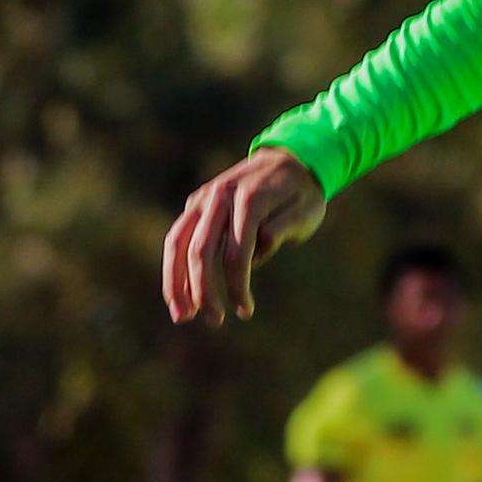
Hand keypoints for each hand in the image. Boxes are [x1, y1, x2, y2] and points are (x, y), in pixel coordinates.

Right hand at [162, 149, 324, 324]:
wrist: (287, 160)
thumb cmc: (301, 194)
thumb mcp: (307, 210)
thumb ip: (283, 227)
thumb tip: (258, 247)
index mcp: (250, 198)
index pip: (236, 251)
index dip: (237, 285)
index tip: (245, 311)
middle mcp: (220, 196)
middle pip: (201, 250)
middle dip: (203, 290)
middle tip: (215, 321)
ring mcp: (203, 199)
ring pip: (179, 243)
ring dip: (177, 282)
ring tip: (182, 316)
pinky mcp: (196, 205)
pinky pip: (177, 237)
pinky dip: (173, 267)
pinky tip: (177, 295)